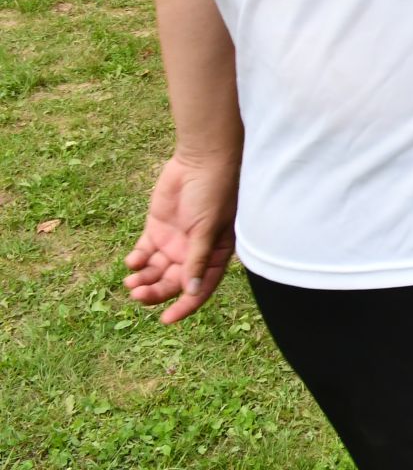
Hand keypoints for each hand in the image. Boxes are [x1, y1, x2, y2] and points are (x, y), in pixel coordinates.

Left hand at [123, 153, 238, 323]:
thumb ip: (197, 258)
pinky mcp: (157, 228)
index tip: (166, 319)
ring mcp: (174, 240)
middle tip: (138, 294)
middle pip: (172, 282)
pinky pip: (143, 253)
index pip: (199, 287)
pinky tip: (132, 262)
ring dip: (143, 279)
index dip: (185, 305)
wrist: (201, 160)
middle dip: (156, 291)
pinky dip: (136, 261)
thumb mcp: (207, 228)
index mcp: (214, 254)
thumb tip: (190, 291)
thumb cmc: (215, 192)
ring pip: (155, 270)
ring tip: (130, 281)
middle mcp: (193, 251)